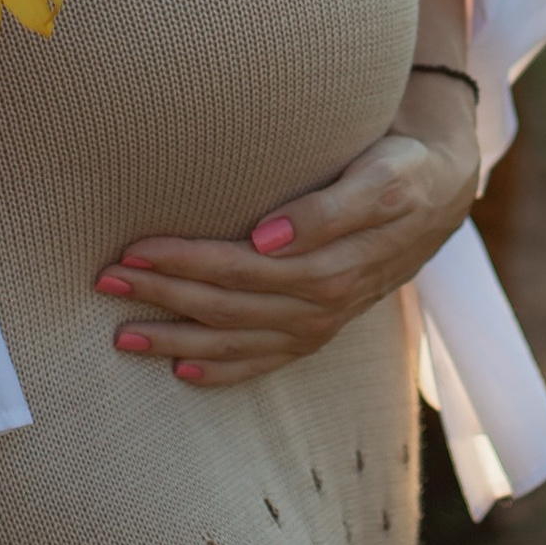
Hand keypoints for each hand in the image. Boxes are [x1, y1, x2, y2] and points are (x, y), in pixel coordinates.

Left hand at [94, 76, 481, 388]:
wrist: (441, 196)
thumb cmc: (400, 171)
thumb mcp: (379, 178)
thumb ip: (328, 208)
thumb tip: (267, 236)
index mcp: (332, 264)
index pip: (241, 268)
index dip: (186, 262)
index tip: (135, 249)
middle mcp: (322, 303)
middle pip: (227, 306)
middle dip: (164, 294)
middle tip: (105, 278)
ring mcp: (319, 324)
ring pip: (236, 340)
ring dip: (176, 339)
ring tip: (121, 335)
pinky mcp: (318, 332)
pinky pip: (265, 362)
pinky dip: (223, 372)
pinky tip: (181, 373)